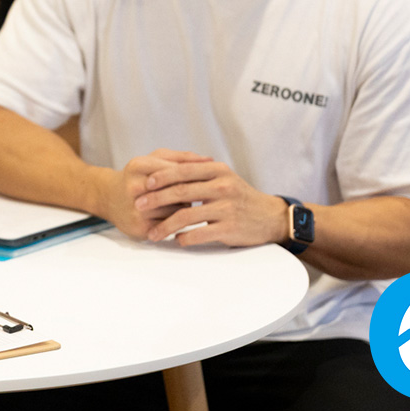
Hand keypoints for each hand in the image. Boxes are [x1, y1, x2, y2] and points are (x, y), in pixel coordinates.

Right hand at [98, 149, 211, 238]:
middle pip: (178, 191)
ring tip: (181, 203)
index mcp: (139, 165)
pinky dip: (177, 221)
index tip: (207, 178)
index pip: (177, 170)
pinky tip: (175, 216)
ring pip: (177, 209)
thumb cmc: (138, 176)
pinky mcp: (140, 228)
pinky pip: (171, 225)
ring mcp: (136, 209)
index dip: (195, 176)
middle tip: (203, 192)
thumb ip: (182, 157)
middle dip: (192, 192)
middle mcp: (135, 187)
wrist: (109, 198)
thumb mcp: (154, 159)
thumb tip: (210, 160)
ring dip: (185, 207)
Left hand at [133, 160, 287, 246]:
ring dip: (165, 225)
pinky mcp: (229, 228)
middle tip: (139, 205)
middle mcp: (222, 186)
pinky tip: (175, 240)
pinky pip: (199, 234)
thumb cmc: (240, 197)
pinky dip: (184, 238)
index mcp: (217, 171)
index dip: (161, 176)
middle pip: (181, 191)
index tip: (144, 184)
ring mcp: (226, 208)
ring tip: (152, 233)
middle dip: (156, 199)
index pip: (183, 170)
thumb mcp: (224, 177)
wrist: (271, 217)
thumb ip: (199, 172)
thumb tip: (164, 170)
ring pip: (186, 215)